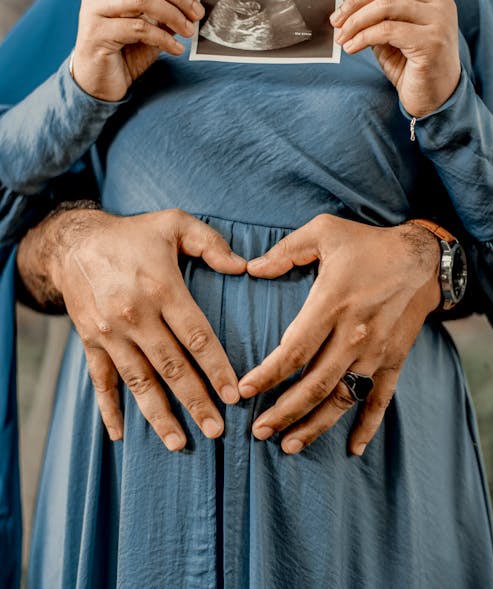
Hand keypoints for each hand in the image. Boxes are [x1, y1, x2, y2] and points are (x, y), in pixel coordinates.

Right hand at [17, 207, 245, 449]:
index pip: (196, 337)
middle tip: (217, 431)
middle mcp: (135, 316)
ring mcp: (110, 333)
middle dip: (195, 402)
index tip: (235, 395)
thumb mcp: (175, 222)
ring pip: (138, 381)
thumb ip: (211, 243)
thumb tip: (244, 266)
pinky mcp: (90, 342)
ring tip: (179, 443)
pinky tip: (119, 435)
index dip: (217, 368)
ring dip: (158, 415)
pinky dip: (109, 409)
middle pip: (171, 367)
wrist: (74, 242)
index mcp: (161, 288)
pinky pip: (100, 381)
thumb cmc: (133, 233)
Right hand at [72, 0, 204, 100]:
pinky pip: (137, 28)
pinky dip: (163, 38)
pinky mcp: (95, 33)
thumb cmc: (126, 56)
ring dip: (172, 14)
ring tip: (189, 31)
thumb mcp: (151, 29)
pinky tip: (176, 49)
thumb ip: (166, 12)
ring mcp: (94, 11)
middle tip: (198, 13)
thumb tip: (194, 0)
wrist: (100, 86)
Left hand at [239, 215, 439, 455]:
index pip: (294, 350)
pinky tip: (353, 448)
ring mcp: (377, 351)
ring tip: (289, 445)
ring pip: (343, 398)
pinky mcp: (394, 359)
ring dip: (316, 425)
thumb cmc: (368, 243)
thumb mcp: (324, 232)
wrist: (422, 258)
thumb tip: (251, 269)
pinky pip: (381, 399)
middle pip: (315, 384)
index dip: (268, 375)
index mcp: (332, 304)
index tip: (245, 391)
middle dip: (285, 412)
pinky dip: (368, 425)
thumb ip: (286, 251)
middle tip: (259, 432)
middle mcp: (354, 334)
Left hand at [330, 0, 460, 117]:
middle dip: (354, 1)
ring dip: (356, 22)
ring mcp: (438, 20)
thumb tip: (345, 10)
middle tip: (335, 21)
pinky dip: (362, 38)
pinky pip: (387, 30)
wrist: (435, 99)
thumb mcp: (391, 37)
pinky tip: (352, 48)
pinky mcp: (431, 41)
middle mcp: (439, 2)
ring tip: (342, 39)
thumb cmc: (412, 67)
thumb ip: (377, 19)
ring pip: (385, 6)